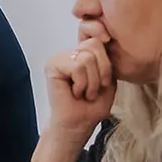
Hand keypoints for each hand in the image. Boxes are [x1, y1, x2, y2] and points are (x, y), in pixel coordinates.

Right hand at [45, 22, 115, 138]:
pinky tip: (75, 93)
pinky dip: (82, 84)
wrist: (78, 125)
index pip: (100, 39)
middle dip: (101, 72)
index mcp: (84, 53)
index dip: (106, 62)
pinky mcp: (52, 65)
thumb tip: (104, 36)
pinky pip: (77, 66)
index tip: (103, 82)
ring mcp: (60, 57)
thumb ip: (107, 58)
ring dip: (91, 82)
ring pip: (87, 57)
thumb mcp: (109, 78)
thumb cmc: (92, 106)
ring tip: (84, 93)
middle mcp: (70, 52)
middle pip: (94, 45)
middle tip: (93, 90)